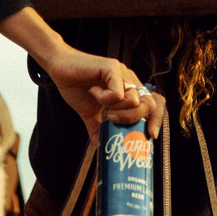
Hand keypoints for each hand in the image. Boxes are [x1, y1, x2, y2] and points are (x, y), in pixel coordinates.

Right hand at [0, 7, 164, 140]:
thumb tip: (100, 148)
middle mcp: (130, 80)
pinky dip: (105, 98)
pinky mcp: (112, 67)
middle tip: (113, 120)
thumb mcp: (89, 113)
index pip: (155, 103)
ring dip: (118, 110)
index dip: (157, 119)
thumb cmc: (76, 86)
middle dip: (134, 119)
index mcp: (129, 90)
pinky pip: (118, 92)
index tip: (150, 135)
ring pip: (134, 100)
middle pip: (149, 104)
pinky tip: (94, 93)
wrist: (59, 68)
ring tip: (103, 107)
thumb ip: (98, 128)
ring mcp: (122, 72)